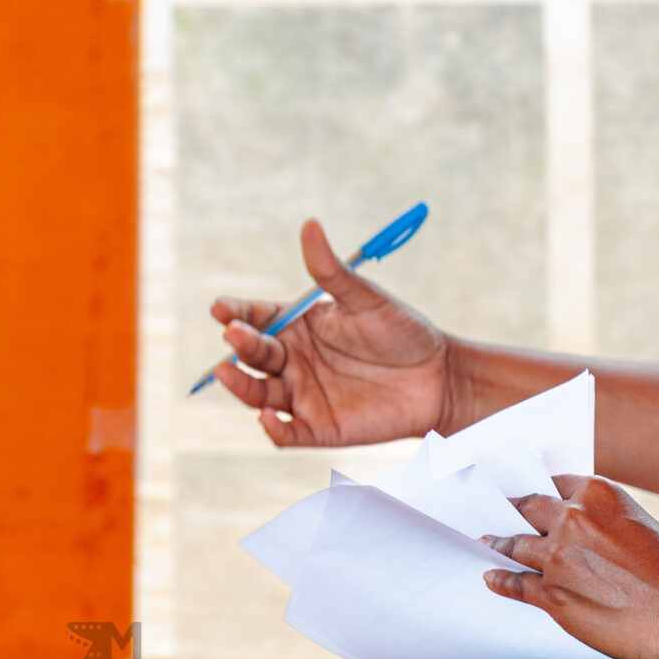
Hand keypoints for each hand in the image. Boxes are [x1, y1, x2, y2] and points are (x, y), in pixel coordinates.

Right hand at [210, 218, 452, 446]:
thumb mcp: (365, 298)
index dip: (235, 312)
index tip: (220, 308)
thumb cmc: (400, 331)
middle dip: (240, 344)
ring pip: (259, 393)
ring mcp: (303, 395)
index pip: (257, 317)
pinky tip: (267, 418)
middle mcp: (292, 360)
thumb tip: (310, 225)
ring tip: (227, 371)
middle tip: (233, 333)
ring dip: (241, 385)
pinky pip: (288, 433)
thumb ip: (332, 271)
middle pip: (254, 354)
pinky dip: (273, 429)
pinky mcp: (318, 428)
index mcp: (297, 325)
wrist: (438, 377)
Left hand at [480, 474, 658, 658]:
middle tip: (495, 507)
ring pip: (516, 544)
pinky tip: (491, 576)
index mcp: (597, 492)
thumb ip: (602, 516)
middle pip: (528, 507)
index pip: (554, 482)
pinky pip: (516, 583)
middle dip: (512, 509)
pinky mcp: (553, 594)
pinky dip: (500, 579)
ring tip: (488, 540)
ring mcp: (558, 557)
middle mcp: (572, 518)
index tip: (522, 491)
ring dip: (500, 543)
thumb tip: (574, 522)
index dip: (537, 488)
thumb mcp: (638, 522)